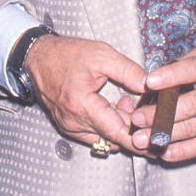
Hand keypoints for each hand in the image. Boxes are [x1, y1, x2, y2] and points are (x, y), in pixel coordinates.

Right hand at [24, 36, 145, 150]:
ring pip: (105, 138)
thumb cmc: (66, 54)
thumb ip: (129, 71)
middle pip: (113, 138)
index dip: (140, 140)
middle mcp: (73, 122)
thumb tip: (150, 86)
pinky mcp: (68, 127)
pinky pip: (94, 134)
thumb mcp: (102, 55)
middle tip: (141, 106)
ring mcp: (69, 127)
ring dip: (119, 126)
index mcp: (82, 106)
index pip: (117, 133)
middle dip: (132, 126)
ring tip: (122, 101)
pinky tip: (110, 106)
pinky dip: (107, 125)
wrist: (39, 57)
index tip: (156, 141)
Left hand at [129, 48, 195, 162]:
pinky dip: (183, 151)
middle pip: (188, 106)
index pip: (193, 70)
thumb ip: (186, 63)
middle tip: (137, 118)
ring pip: (192, 128)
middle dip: (159, 114)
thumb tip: (157, 72)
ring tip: (142, 138)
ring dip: (164, 135)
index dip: (171, 76)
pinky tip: (165, 152)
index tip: (150, 81)